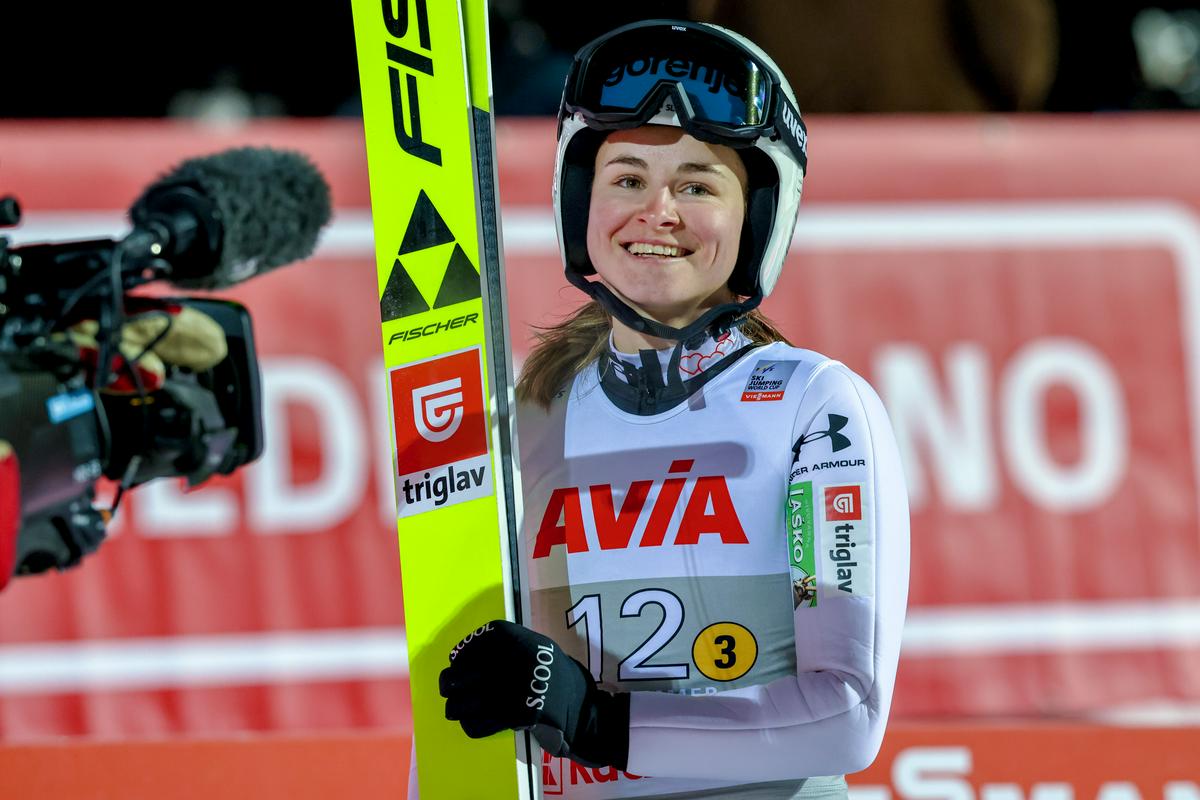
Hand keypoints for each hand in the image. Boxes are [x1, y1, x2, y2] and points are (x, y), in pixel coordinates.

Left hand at [439, 620, 629, 768]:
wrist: (580, 705)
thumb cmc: (556, 674)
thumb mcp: (538, 646)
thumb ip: (510, 644)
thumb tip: (469, 653)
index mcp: (519, 640)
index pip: (477, 642)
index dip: (462, 652)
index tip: (455, 660)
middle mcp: (511, 660)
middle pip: (465, 672)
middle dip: (450, 682)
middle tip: (447, 687)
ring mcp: (511, 689)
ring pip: (467, 700)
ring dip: (456, 706)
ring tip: (453, 708)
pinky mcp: (512, 715)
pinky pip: (480, 722)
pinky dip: (471, 724)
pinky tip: (470, 722)